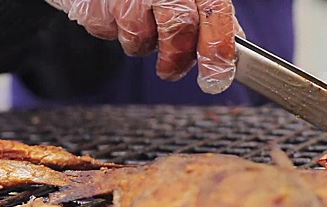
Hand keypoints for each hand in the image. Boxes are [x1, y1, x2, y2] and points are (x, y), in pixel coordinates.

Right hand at [45, 0, 243, 93]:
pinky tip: (114, 11)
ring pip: (140, 38)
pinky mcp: (94, 2)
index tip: (216, 79)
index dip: (218, 51)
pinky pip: (107, 31)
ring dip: (141, 41)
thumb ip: (209, 13)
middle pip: (178, 30)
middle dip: (176, 59)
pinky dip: (112, 29)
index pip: (215, 13)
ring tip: (137, 21)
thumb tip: (232, 47)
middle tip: (170, 69)